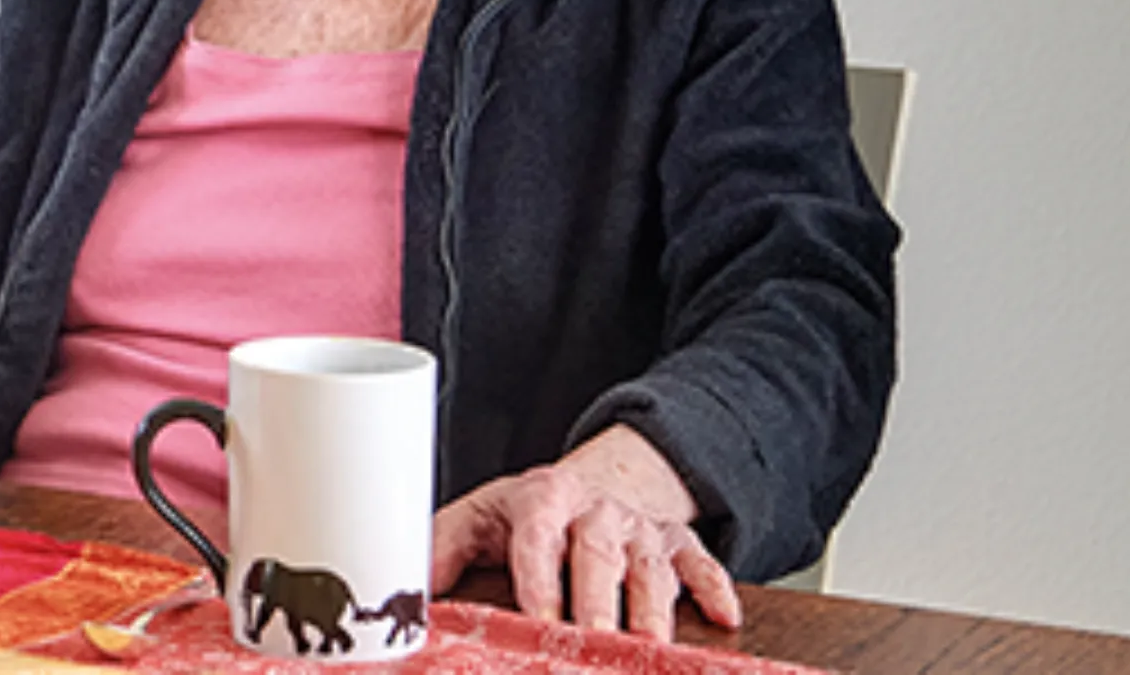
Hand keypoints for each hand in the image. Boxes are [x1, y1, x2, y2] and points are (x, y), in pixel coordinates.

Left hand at [430, 425, 742, 640]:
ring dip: (653, 610)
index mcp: (543, 500)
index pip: (539, 540)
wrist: (597, 480)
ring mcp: (642, 528)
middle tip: (597, 641)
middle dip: (599, 604)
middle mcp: (597, 511)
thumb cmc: (532, 513)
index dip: (540, 580)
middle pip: (599, 557)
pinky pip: (702, 564)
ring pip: (651, 568)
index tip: (541, 619)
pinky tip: (723, 618)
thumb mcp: (481, 518)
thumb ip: (442, 549)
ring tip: (652, 648)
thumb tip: (406, 595)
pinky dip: (714, 590)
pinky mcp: (678, 544)